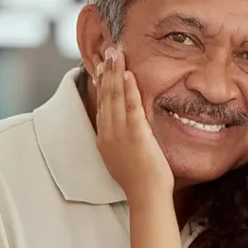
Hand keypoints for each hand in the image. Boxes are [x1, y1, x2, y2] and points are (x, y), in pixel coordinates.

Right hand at [95, 47, 173, 196]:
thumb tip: (129, 130)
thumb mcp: (126, 157)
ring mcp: (120, 133)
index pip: (101, 105)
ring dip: (115, 73)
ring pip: (114, 97)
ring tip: (116, 54)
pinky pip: (131, 106)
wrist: (146, 195)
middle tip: (107, 52)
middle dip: (105, 71)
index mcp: (104, 138)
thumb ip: (124, 141)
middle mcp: (108, 133)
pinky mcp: (135, 134)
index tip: (102, 67)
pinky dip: (129, 89)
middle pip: (104, 96)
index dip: (101, 84)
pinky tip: (129, 74)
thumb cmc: (141, 180)